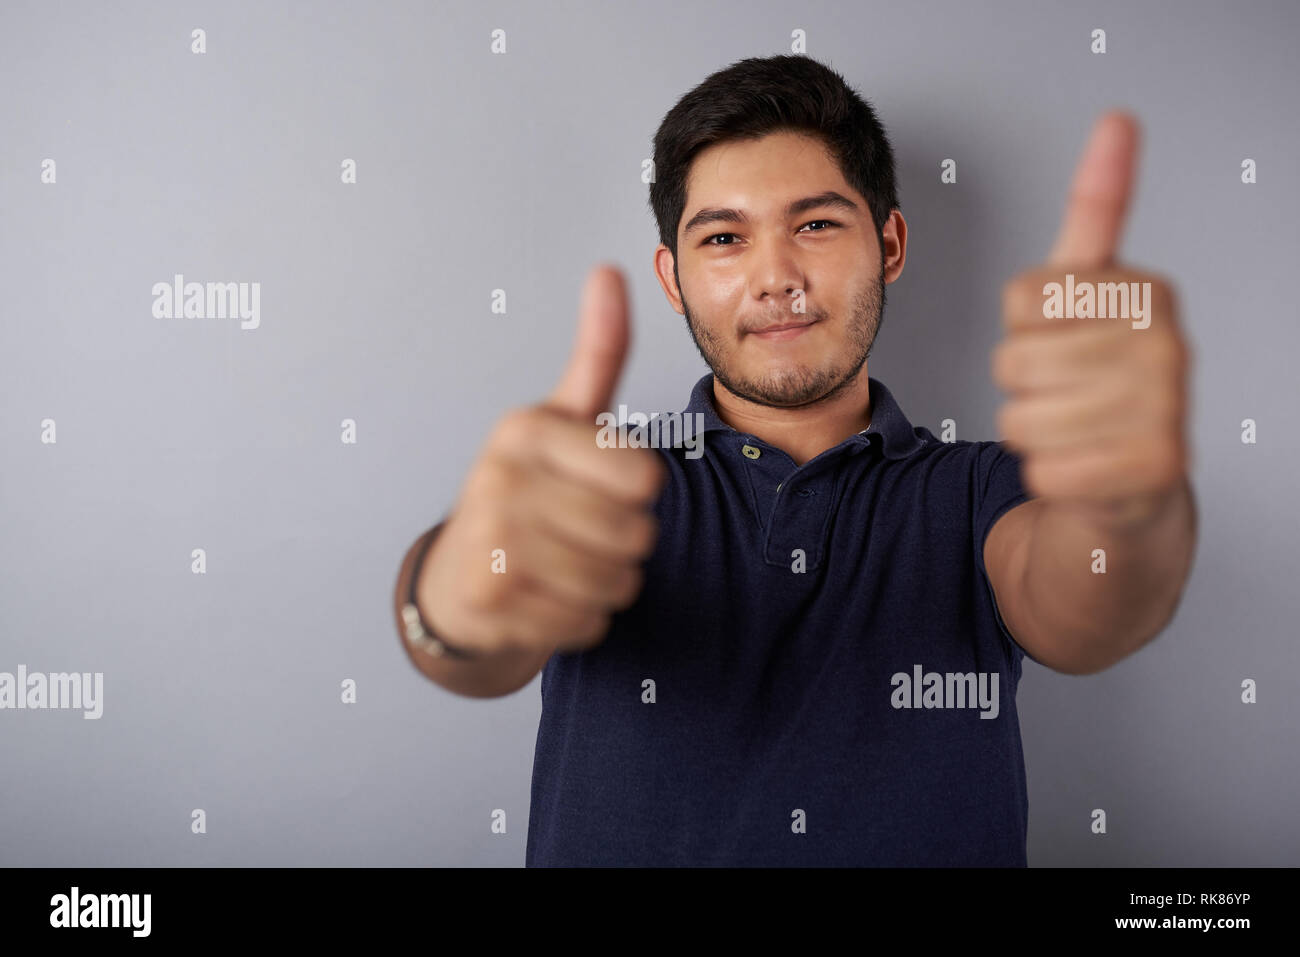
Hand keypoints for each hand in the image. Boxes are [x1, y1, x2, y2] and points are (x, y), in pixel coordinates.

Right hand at [415, 265, 666, 656]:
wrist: (461, 576)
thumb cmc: (530, 489)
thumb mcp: (564, 418)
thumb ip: (598, 351)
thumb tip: (609, 269)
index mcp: (525, 428)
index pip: (644, 476)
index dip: (638, 491)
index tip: (598, 484)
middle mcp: (499, 478)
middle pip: (636, 534)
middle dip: (625, 544)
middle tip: (582, 532)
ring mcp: (488, 541)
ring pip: (617, 582)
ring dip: (608, 583)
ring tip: (568, 564)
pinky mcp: (489, 601)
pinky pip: (589, 621)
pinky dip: (584, 619)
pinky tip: (549, 598)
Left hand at [992, 112, 1191, 529]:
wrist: (1130, 484)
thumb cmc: (1097, 379)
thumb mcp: (1090, 290)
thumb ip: (1096, 211)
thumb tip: (1118, 119)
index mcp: (1146, 292)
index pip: (1022, 296)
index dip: (1021, 326)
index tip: (1064, 335)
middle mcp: (1168, 344)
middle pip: (1013, 358)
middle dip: (1020, 383)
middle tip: (1066, 393)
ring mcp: (1167, 409)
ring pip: (1020, 416)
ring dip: (1029, 431)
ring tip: (1075, 429)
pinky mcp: (1152, 470)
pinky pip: (1042, 469)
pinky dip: (1046, 475)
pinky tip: (1084, 469)